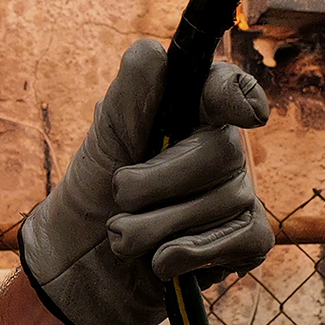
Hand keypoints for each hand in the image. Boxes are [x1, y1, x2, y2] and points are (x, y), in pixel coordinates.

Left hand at [17, 40, 273, 324]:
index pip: (224, 89)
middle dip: (156, 183)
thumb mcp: (102, 142)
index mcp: (188, 112)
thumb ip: (129, 96)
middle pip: (220, 150)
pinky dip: (188, 254)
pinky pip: (239, 240)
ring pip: (222, 201)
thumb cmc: (93, 196)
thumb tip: (155, 54)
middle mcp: (221, 146)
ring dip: (156, 228)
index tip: (244, 113)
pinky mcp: (245, 240)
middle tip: (118, 198)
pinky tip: (161, 261)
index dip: (236, 94)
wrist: (80, 271)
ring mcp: (237, 194)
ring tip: (124, 238)